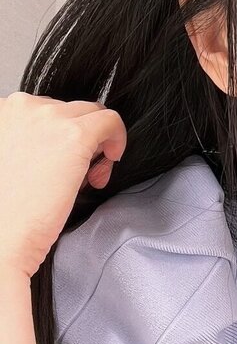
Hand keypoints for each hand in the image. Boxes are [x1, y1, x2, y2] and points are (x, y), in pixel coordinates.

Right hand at [0, 92, 127, 279]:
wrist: (1, 237)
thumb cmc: (5, 210)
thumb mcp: (10, 161)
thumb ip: (31, 143)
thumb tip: (61, 146)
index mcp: (1, 112)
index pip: (43, 112)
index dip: (57, 138)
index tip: (60, 163)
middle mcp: (22, 106)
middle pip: (68, 111)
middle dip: (78, 139)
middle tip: (79, 173)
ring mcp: (49, 117)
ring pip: (91, 113)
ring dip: (96, 141)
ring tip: (90, 175)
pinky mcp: (76, 135)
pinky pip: (111, 121)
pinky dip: (117, 138)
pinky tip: (111, 160)